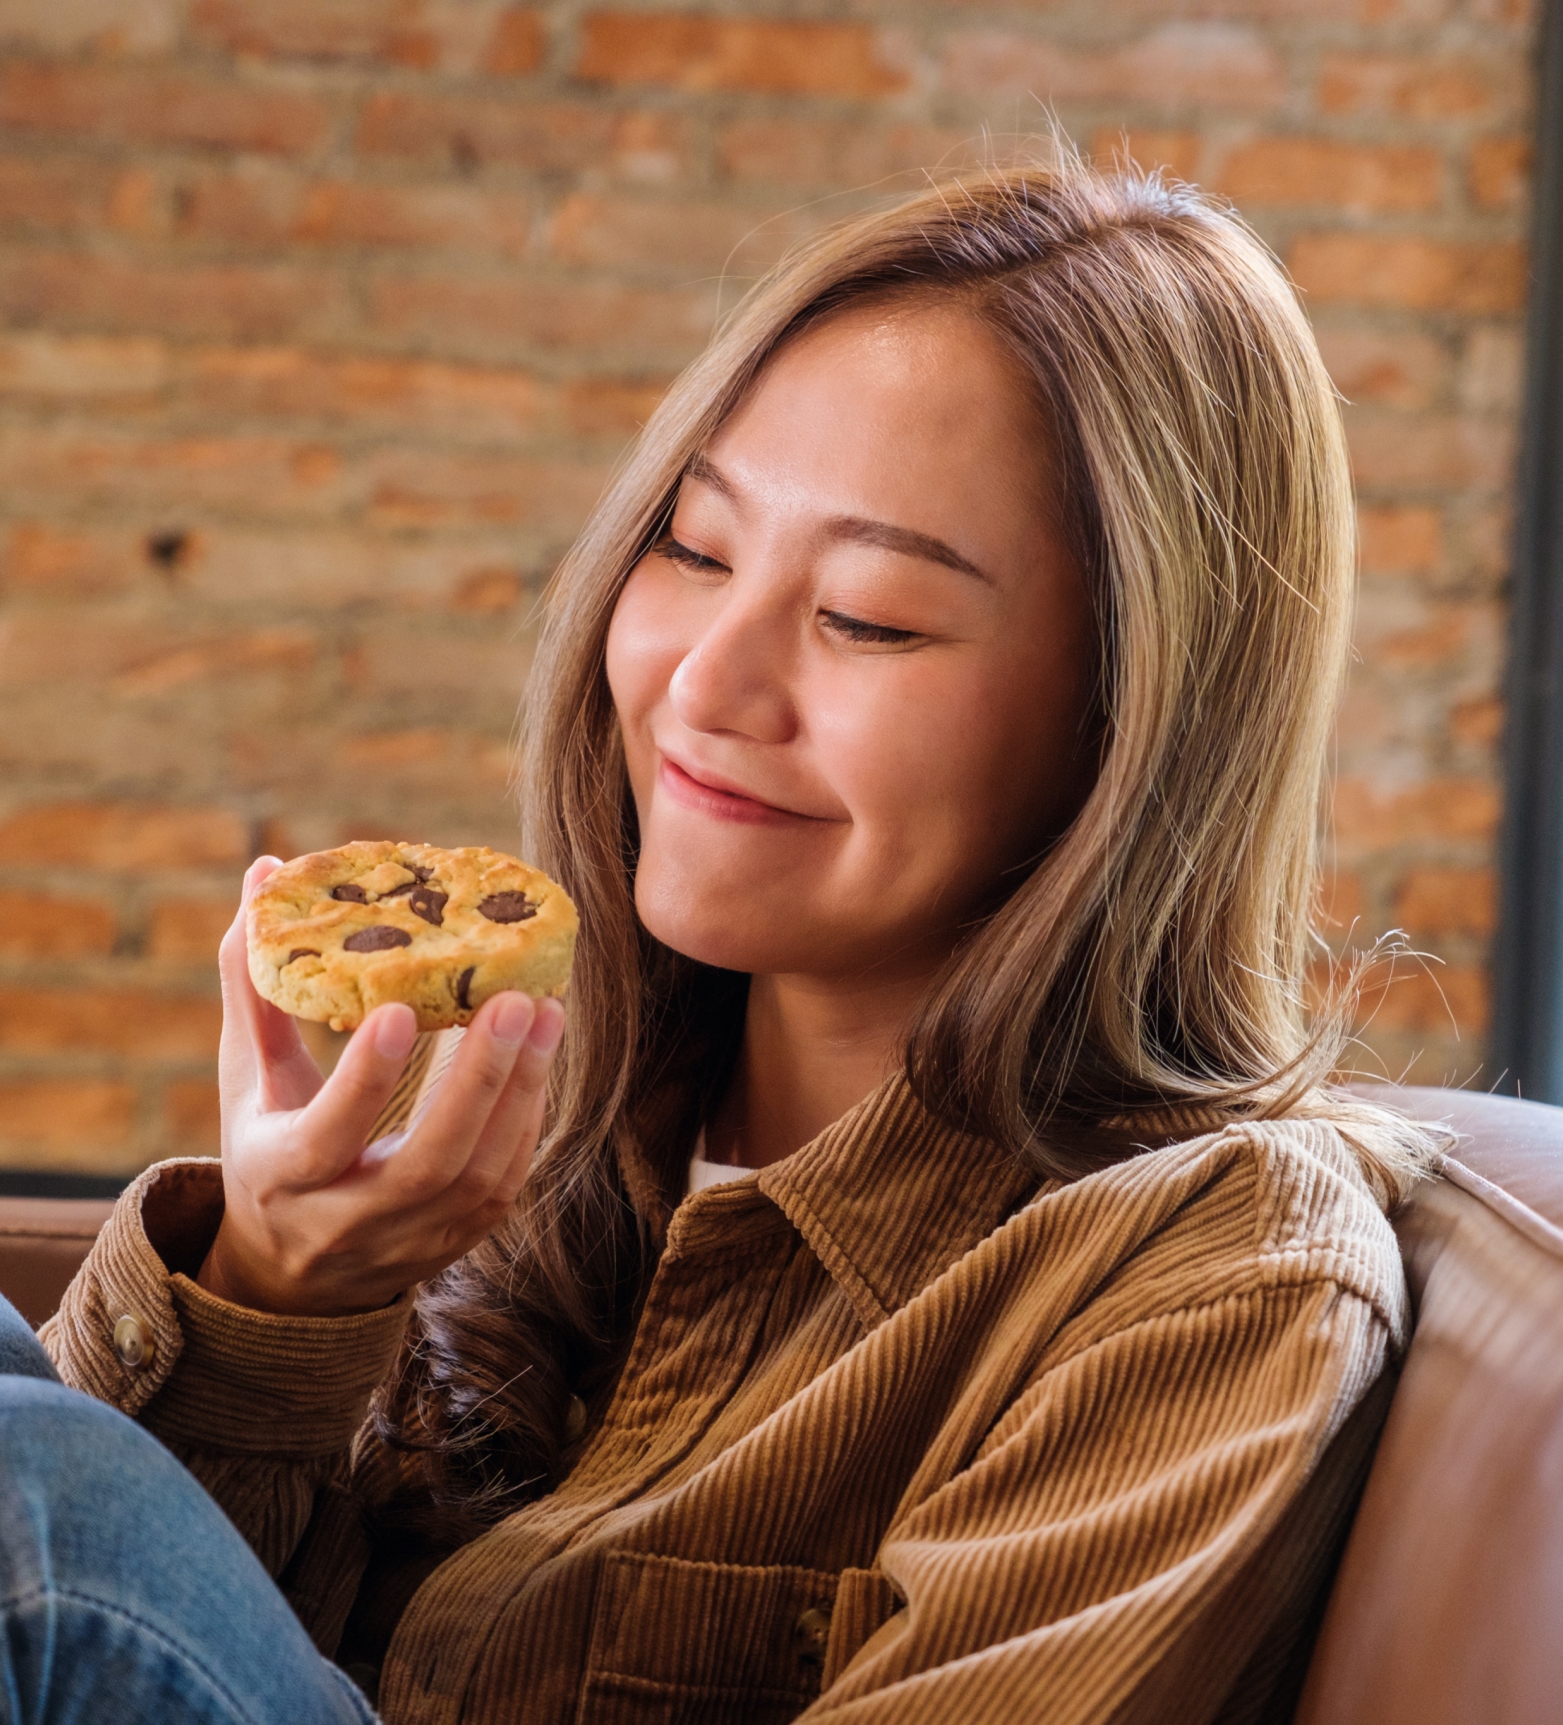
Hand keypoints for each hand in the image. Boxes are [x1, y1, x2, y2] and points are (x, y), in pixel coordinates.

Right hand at [198, 856, 563, 1316]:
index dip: (364, 1080)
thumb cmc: (269, 1144)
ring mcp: (410, 1241)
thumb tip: (266, 870)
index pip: (325, 1138)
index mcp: (281, 1179)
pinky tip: (540, 1052)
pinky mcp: (458, 1242)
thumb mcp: (248, 1077)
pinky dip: (527, 1116)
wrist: (294, 1272)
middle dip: (476, 1082)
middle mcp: (346, 1222)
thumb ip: (254, 980)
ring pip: (478, 1178)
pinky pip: (504, 1182)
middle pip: (426, 1166)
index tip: (399, 1009)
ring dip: (518, 1091)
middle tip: (514, 998)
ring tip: (543, 1012)